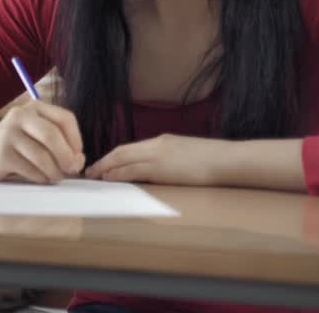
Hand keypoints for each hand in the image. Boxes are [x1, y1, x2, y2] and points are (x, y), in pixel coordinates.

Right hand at [0, 101, 84, 183]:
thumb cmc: (16, 146)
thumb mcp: (37, 136)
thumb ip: (60, 144)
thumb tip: (78, 160)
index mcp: (34, 107)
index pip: (65, 118)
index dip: (76, 139)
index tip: (78, 154)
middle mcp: (19, 115)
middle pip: (51, 135)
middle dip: (67, 156)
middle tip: (72, 170)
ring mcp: (8, 134)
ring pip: (42, 156)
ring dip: (54, 171)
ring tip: (55, 176)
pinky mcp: (2, 154)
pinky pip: (31, 169)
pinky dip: (41, 177)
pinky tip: (40, 177)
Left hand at [85, 134, 224, 185]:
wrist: (229, 160)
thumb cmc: (214, 161)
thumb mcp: (187, 154)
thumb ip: (171, 158)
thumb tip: (161, 168)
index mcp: (163, 141)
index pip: (130, 147)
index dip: (114, 156)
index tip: (103, 164)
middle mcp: (157, 145)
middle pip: (122, 151)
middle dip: (104, 161)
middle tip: (90, 171)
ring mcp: (159, 155)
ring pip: (123, 159)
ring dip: (106, 168)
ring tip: (94, 177)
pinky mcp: (162, 168)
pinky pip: (133, 169)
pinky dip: (118, 173)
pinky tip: (109, 179)